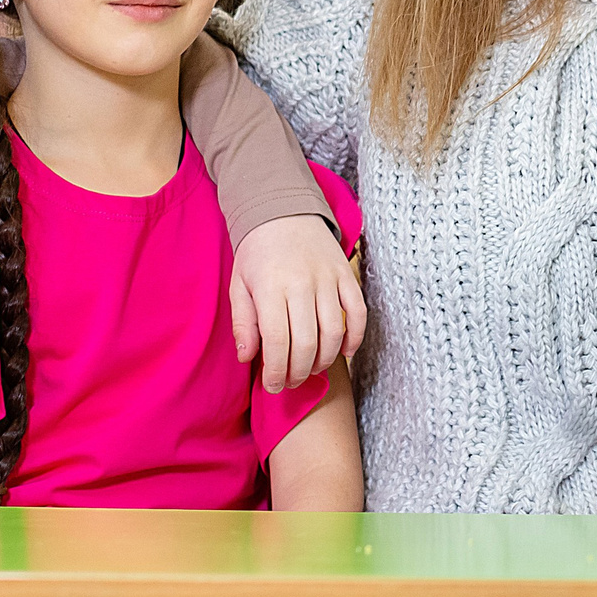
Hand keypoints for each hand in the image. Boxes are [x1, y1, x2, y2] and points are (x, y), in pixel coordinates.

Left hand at [227, 216, 365, 393]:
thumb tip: (247, 357)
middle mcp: (301, 283)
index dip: (276, 371)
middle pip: (307, 342)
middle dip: (298, 372)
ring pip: (333, 332)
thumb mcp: (239, 285)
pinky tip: (343, 353)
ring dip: (324, 360)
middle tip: (290, 382)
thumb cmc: (257, 253)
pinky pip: (358, 312)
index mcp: (270, 287)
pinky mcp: (345, 274)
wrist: (283, 210)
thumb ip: (243, 323)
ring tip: (311, 370)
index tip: (273, 386)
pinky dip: (354, 337)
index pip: (278, 341)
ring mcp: (327, 278)